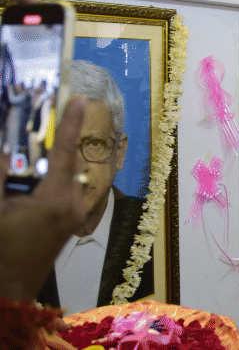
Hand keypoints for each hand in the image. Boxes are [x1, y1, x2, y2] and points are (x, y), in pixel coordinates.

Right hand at [0, 96, 85, 300]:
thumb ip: (1, 174)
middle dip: (52, 141)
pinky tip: (32, 176)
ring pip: (64, 175)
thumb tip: (9, 150)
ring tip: (31, 149)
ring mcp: (74, 214)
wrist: (8, 291)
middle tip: (44, 117)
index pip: (64, 151)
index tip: (80, 98)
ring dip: (50, 161)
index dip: (70, 123)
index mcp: (55, 199)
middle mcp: (72, 204)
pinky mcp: (70, 222)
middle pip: (64, 161)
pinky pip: (62, 189)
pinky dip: (49, 177)